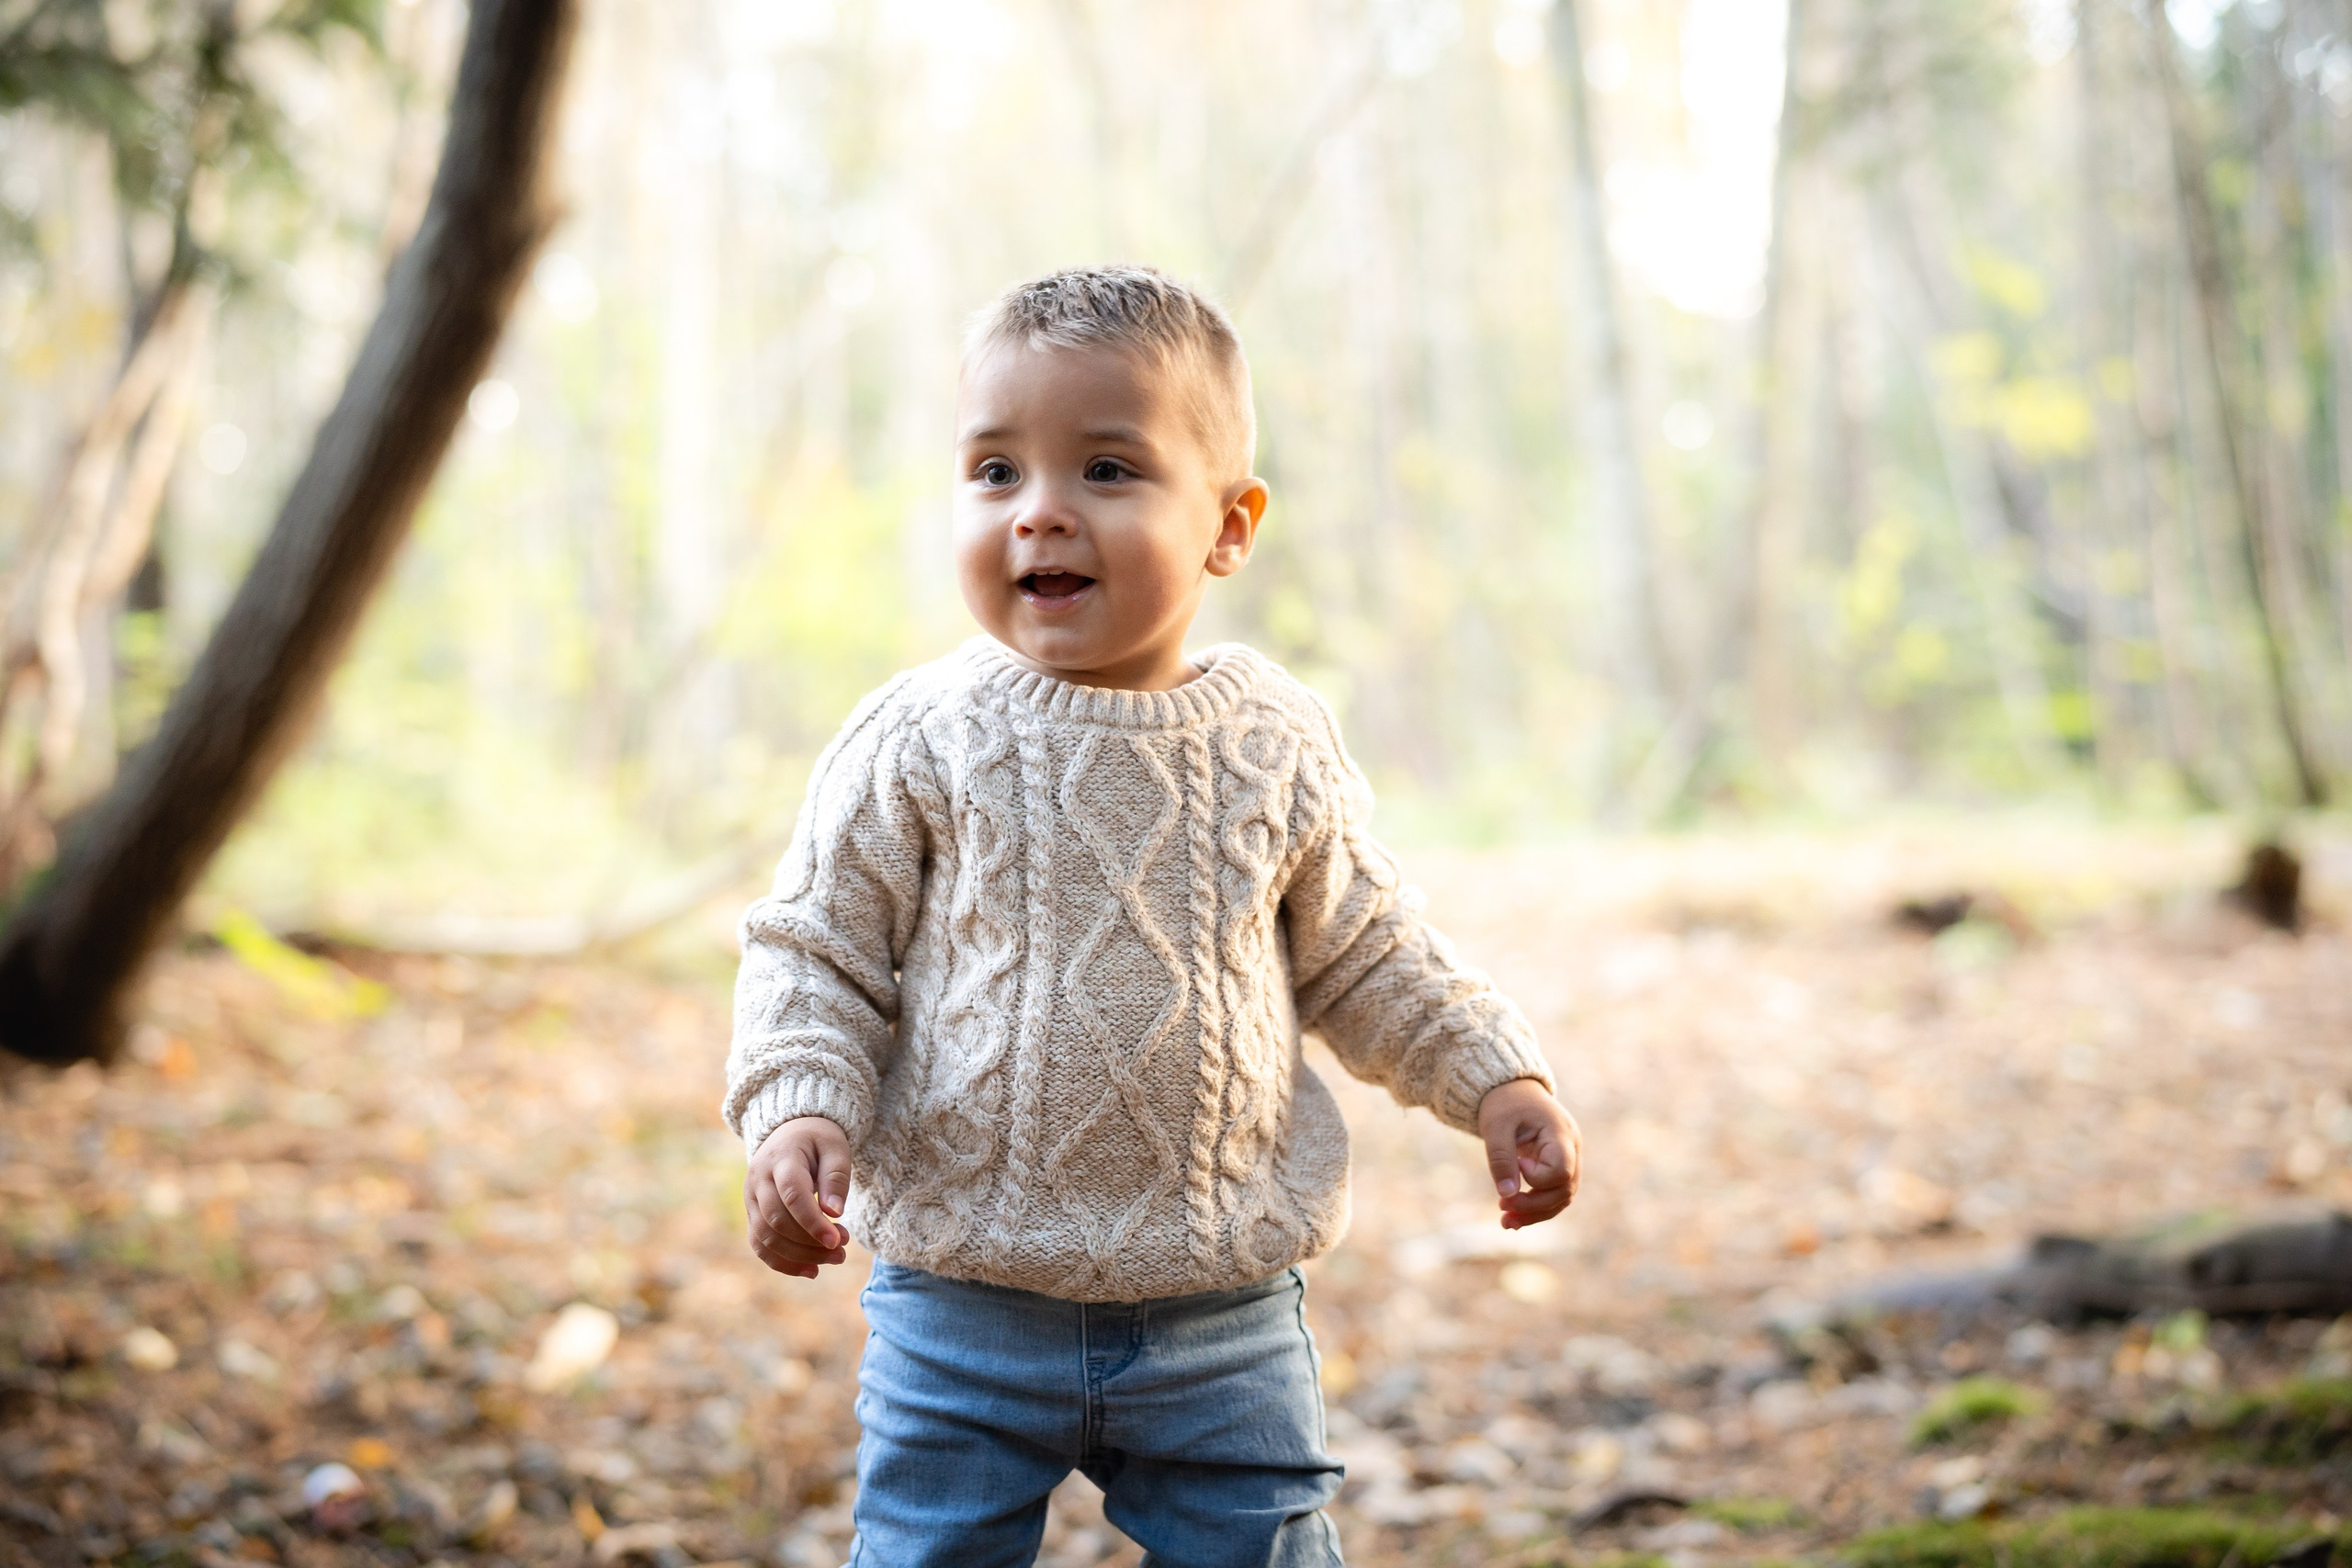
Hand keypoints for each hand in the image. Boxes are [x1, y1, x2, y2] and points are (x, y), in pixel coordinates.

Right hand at [744, 1116, 853, 1277]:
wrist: (790, 1133)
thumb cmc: (818, 1141)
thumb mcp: (835, 1148)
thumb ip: (836, 1177)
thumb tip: (834, 1212)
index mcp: (781, 1158)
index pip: (792, 1195)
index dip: (813, 1222)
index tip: (838, 1240)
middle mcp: (759, 1179)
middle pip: (777, 1220)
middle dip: (811, 1242)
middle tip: (843, 1250)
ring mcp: (751, 1198)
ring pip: (766, 1237)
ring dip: (800, 1256)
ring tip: (835, 1258)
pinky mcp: (752, 1214)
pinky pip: (759, 1245)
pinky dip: (782, 1263)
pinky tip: (811, 1270)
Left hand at [1477, 1078, 1579, 1230]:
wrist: (1512, 1090)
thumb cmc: (1505, 1104)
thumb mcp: (1496, 1126)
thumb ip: (1501, 1158)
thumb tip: (1506, 1195)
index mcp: (1561, 1134)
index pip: (1561, 1170)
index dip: (1537, 1178)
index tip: (1517, 1164)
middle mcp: (1572, 1149)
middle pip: (1564, 1190)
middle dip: (1534, 1206)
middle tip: (1502, 1211)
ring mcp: (1569, 1159)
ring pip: (1561, 1197)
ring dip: (1535, 1212)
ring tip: (1506, 1222)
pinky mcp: (1558, 1167)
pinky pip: (1553, 1194)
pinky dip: (1535, 1206)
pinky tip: (1513, 1215)